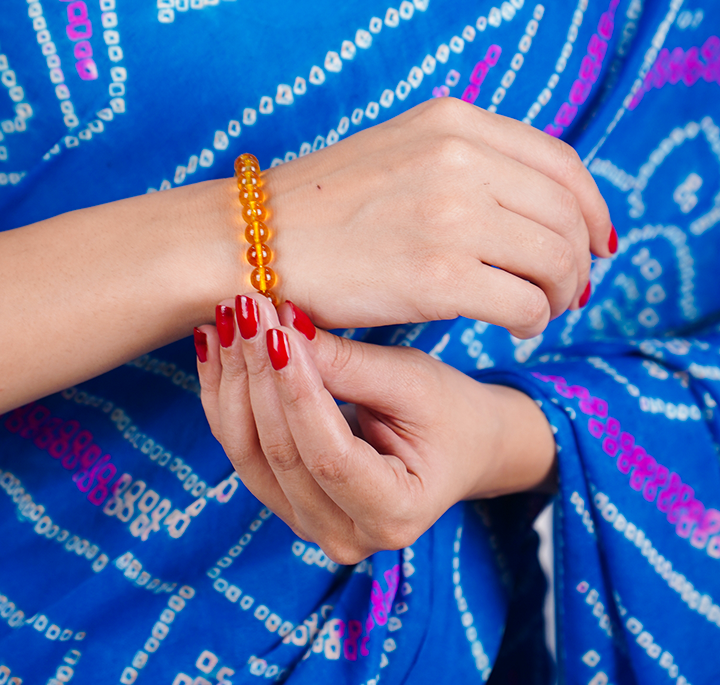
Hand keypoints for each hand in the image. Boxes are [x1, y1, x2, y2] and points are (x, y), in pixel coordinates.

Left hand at [196, 295, 555, 563]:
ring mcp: (309, 524)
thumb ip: (349, 365)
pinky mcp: (285, 501)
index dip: (297, 389)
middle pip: (280, 455)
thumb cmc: (450, 411)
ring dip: (232, 382)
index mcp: (394, 514)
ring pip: (248, 453)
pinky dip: (227, 396)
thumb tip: (284, 327)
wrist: (460, 443)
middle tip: (244, 308)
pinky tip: (216, 348)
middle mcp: (345, 535)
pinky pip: (242, 449)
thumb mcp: (413, 381)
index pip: (328, 455)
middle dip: (258, 374)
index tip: (277, 327)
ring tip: (223, 320)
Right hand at [266, 98, 613, 338]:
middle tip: (570, 289)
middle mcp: (459, 158)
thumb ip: (466, 159)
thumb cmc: (322, 206)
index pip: (560, 162)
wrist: (250, 239)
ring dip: (562, 293)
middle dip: (580, 259)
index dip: (591, 206)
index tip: (596, 240)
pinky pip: (524, 303)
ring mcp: (450, 215)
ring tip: (542, 309)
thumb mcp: (400, 150)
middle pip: (567, 215)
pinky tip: (515, 325)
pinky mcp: (437, 276)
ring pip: (555, 261)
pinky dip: (533, 320)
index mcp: (453, 122)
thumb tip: (533, 203)